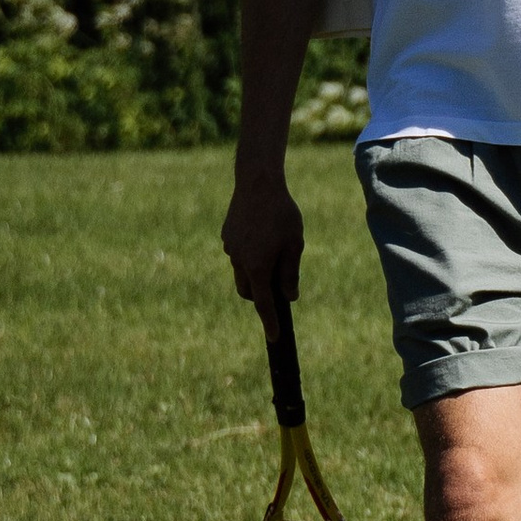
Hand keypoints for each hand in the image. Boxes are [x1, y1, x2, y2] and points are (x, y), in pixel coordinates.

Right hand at [221, 166, 305, 312]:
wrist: (257, 182)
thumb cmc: (281, 214)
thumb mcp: (294, 245)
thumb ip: (290, 273)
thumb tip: (289, 297)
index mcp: (257, 267)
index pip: (264, 304)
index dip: (270, 322)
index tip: (274, 338)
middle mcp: (239, 261)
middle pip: (248, 291)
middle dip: (260, 297)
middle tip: (278, 289)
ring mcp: (230, 248)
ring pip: (242, 272)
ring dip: (255, 274)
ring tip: (273, 253)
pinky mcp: (226, 235)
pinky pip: (238, 254)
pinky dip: (249, 255)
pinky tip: (261, 236)